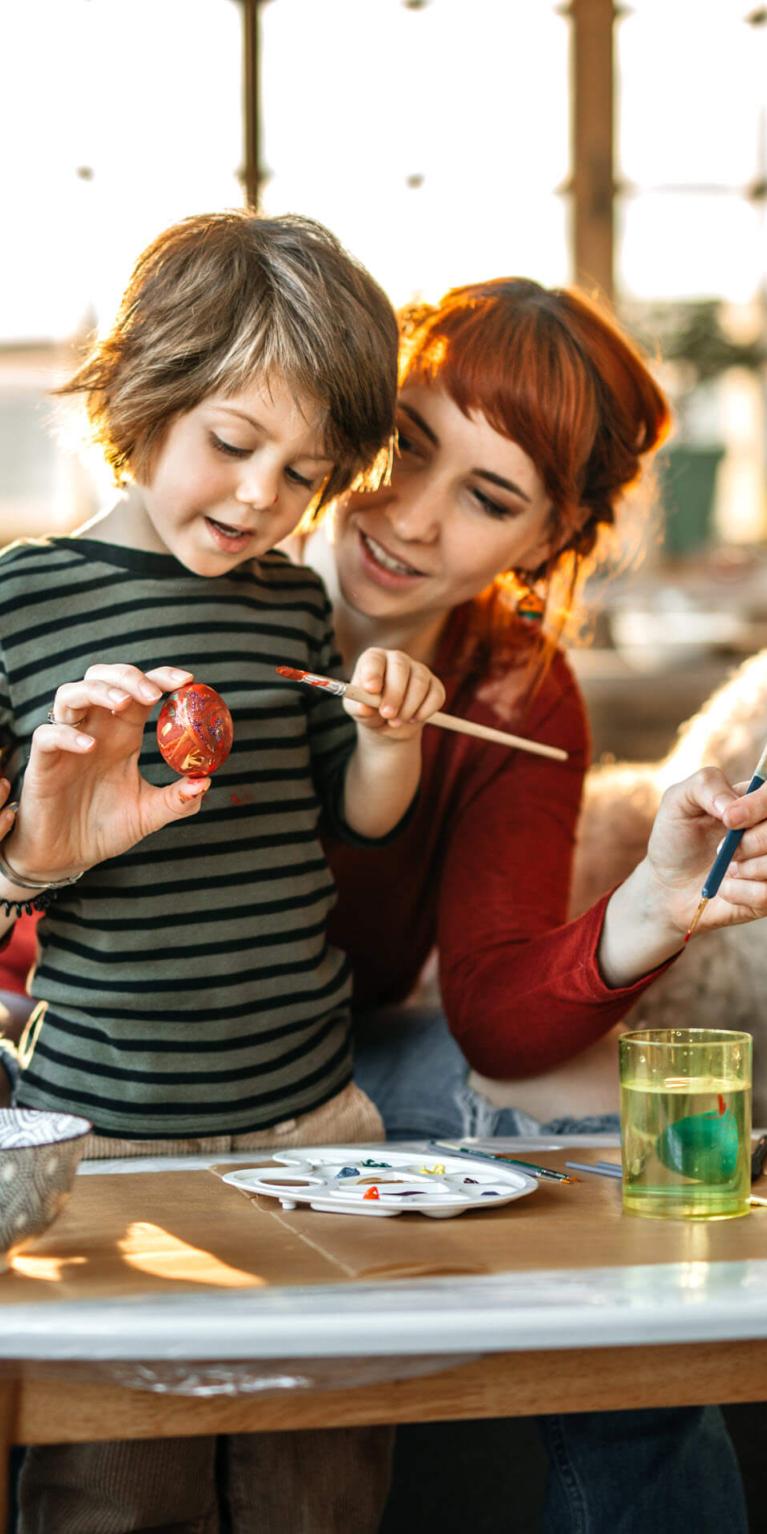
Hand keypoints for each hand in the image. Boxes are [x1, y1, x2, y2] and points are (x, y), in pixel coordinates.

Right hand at [2, 663, 209, 885]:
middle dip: (129, 678)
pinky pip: (48, 734)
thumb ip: (178, 800)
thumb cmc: (105, 829)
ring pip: (71, 693)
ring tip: (122, 704)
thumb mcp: (149, 814)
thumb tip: (205, 781)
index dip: (161, 677)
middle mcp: (95, 730)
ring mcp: (67, 742)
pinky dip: (68, 734)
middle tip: (154, 694)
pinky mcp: (44, 761)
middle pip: (103, 677)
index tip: (188, 681)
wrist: (69, 856)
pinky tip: (89, 746)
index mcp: (123, 735)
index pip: (140, 691)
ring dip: (99, 691)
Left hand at [343, 648, 444, 745]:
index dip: (373, 673)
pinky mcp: (435, 685)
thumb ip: (360, 708)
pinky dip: (425, 711)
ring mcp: (419, 670)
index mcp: (374, 660)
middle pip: (400, 668)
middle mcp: (398, 660)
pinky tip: (413, 719)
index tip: (371, 689)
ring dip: (408, 707)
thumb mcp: (359, 711)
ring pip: (419, 683)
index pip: (374, 659)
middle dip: (394, 693)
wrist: (389, 723)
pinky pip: (436, 695)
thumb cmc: (370, 711)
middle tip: (387, 714)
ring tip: (395, 722)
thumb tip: (364, 707)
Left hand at [645, 767, 766, 935]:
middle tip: (720, 849)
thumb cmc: (676, 838)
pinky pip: (765, 893)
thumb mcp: (678, 801)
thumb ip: (706, 785)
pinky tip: (724, 888)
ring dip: (744, 869)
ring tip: (723, 869)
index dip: (758, 805)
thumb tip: (732, 807)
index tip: (728, 820)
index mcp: (756, 801)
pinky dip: (738, 892)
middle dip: (750, 842)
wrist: (668, 884)